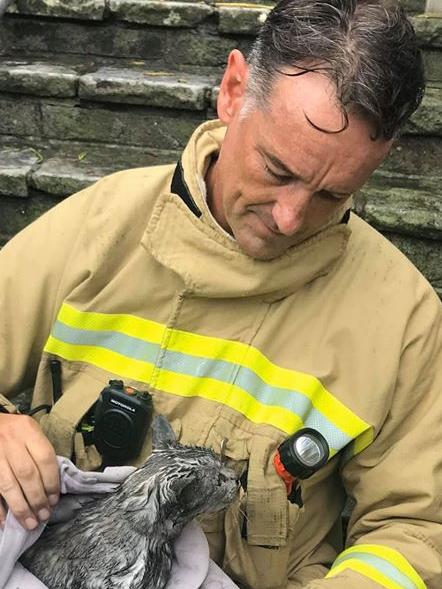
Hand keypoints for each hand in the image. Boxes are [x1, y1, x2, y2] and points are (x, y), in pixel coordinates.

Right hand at [0, 414, 59, 529]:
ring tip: (30, 523)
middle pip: (27, 474)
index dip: (51, 482)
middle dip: (37, 499)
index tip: (54, 500)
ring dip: (20, 508)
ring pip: (8, 485)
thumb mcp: (30, 431)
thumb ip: (40, 452)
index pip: (45, 458)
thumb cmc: (13, 430)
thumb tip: (52, 487)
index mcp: (27, 430)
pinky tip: (5, 521)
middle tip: (44, 516)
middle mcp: (10, 441)